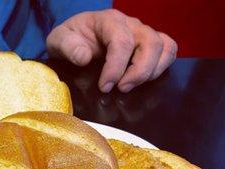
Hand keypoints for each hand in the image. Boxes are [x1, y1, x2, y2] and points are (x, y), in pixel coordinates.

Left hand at [46, 9, 176, 92]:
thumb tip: (83, 57)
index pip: (121, 40)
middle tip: (121, 89)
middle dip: (138, 70)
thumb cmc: (70, 40)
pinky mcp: (148, 46)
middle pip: (150, 42)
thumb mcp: (58, 41)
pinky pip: (168, 51)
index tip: (104, 87)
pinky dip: (161, 67)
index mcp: (108, 20)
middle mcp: (130, 24)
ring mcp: (142, 34)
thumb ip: (67, 46)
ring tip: (130, 87)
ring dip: (151, 71)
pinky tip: (143, 81)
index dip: (116, 66)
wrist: (75, 40)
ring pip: (164, 46)